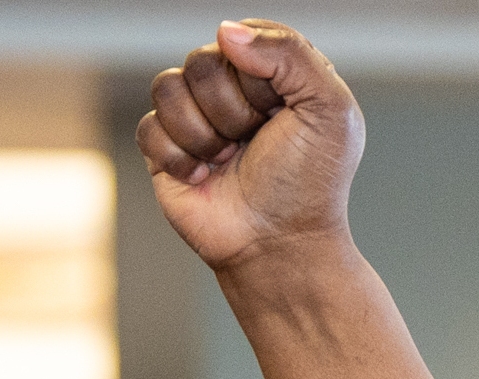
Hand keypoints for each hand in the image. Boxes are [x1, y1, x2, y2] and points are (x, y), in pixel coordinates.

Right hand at [138, 19, 361, 275]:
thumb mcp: (329, 109)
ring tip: (229, 161)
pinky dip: (179, 158)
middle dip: (232, 111)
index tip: (282, 112)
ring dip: (205, 135)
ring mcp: (195, 117)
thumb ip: (290, 53)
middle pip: (201, 62)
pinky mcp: (165, 148)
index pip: (240, 38)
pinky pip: (149, 128)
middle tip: (254, 142)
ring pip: (168, 89)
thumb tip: (225, 32)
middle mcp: (230, 90)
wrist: (281, 246)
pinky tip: (204, 178)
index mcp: (271, 73)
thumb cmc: (310, 184)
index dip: (259, 77)